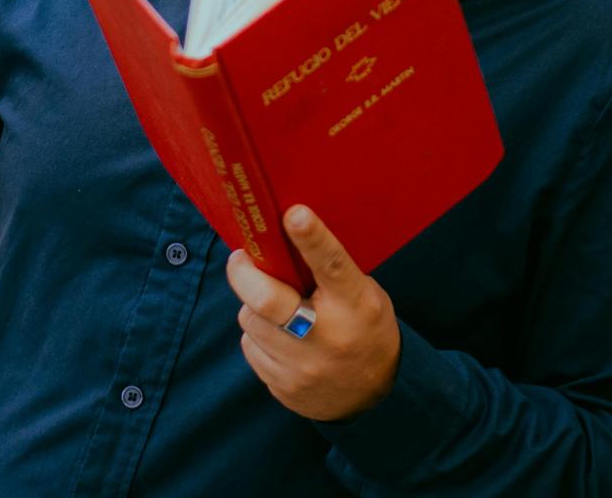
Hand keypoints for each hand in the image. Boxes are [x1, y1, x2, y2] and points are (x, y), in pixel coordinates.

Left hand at [224, 205, 400, 421]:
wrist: (371, 397)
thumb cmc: (364, 330)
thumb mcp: (363, 295)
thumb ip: (328, 273)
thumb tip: (282, 241)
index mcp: (356, 305)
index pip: (331, 266)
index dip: (312, 238)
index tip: (293, 214)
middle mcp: (329, 337)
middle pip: (268, 301)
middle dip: (244, 274)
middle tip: (240, 258)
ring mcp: (303, 367)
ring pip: (251, 321)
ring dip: (252, 306)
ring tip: (269, 305)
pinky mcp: (283, 387)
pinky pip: (251, 348)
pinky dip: (257, 335)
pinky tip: (277, 337)